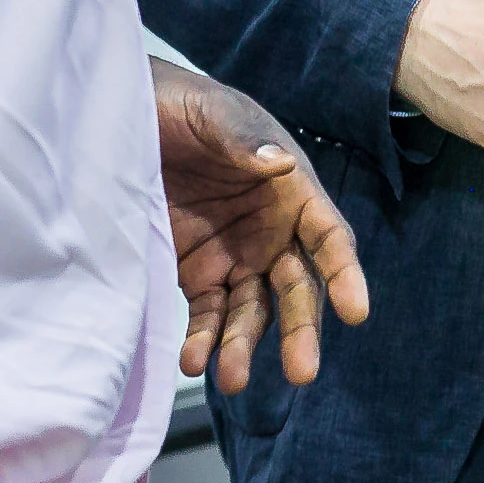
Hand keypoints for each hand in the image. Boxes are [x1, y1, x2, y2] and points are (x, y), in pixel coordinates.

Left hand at [152, 59, 371, 393]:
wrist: (126, 118)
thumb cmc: (184, 105)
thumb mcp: (214, 114)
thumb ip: (243, 139)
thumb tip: (278, 163)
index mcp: (293, 190)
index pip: (328, 238)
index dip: (344, 274)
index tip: (357, 312)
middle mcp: (273, 231)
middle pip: (297, 289)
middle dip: (300, 330)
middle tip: (301, 371)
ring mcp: (236, 256)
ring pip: (252, 312)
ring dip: (244, 345)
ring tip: (228, 377)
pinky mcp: (197, 274)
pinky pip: (208, 314)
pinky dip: (204, 339)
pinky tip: (193, 360)